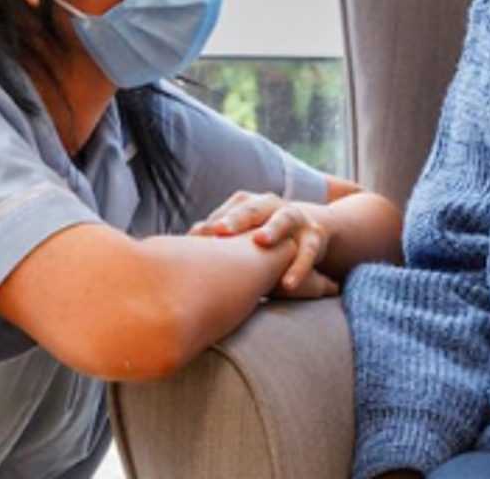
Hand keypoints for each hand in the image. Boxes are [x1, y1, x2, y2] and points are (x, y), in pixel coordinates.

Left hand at [189, 191, 337, 293]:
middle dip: (235, 219)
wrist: (310, 230)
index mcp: (248, 204)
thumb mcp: (242, 234)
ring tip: (260, 241)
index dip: (210, 226)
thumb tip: (175, 248)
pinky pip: (307, 253)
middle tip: (218, 231)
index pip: (225, 213)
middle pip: (251, 209)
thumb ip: (214, 238)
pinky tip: (287, 285)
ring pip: (283, 220)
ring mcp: (294, 218)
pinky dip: (298, 268)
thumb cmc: (263, 235)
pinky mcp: (314, 237)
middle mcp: (270, 205)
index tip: (191, 241)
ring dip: (272, 229)